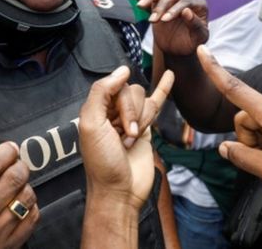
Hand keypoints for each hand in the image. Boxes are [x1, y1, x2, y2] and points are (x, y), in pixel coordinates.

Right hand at [0, 135, 38, 248]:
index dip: (5, 151)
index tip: (8, 148)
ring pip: (26, 196)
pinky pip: (33, 216)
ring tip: (12, 183)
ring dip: (24, 183)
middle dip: (18, 163)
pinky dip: (29, 204)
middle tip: (12, 163)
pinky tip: (16, 201)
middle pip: (13, 178)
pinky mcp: (7, 247)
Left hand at [79, 66, 173, 209]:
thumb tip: (122, 70)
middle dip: (131, 113)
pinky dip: (163, 88)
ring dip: (142, 120)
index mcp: (96, 109)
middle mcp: (113, 111)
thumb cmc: (102, 164)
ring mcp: (132, 119)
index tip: (118, 123)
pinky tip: (169, 76)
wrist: (121, 191)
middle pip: (132, 92)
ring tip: (131, 141)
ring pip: (145, 100)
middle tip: (126, 136)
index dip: (121, 102)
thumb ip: (101, 92)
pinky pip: (157, 103)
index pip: (114, 85)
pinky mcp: (148, 128)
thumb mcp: (92, 125)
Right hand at [136, 0, 208, 55]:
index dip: (175, 10)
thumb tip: (187, 11)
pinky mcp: (160, 1)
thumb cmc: (192, 43)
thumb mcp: (198, 37)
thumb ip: (195, 25)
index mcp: (200, 5)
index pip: (187, 2)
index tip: (164, 19)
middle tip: (153, 20)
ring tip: (141, 6)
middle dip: (161, 7)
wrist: (179, 49)